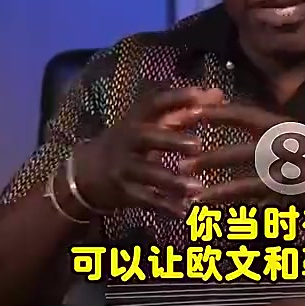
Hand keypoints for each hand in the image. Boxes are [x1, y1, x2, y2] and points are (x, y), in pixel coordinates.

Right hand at [72, 87, 224, 216]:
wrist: (86, 173)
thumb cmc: (130, 142)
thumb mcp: (149, 123)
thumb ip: (183, 110)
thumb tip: (219, 94)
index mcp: (136, 119)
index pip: (155, 103)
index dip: (177, 97)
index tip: (202, 95)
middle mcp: (127, 140)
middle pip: (146, 137)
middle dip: (171, 140)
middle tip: (198, 144)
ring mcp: (122, 167)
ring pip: (146, 173)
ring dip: (172, 181)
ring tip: (197, 187)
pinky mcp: (122, 192)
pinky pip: (145, 200)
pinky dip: (165, 206)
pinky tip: (185, 212)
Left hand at [180, 102, 304, 206]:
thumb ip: (282, 137)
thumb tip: (256, 133)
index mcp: (289, 127)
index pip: (246, 115)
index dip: (217, 112)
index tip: (191, 110)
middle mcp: (288, 146)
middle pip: (241, 146)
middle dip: (209, 150)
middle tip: (181, 154)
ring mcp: (292, 171)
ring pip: (246, 177)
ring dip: (216, 183)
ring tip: (189, 186)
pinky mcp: (295, 195)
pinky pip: (260, 201)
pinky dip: (237, 205)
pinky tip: (218, 211)